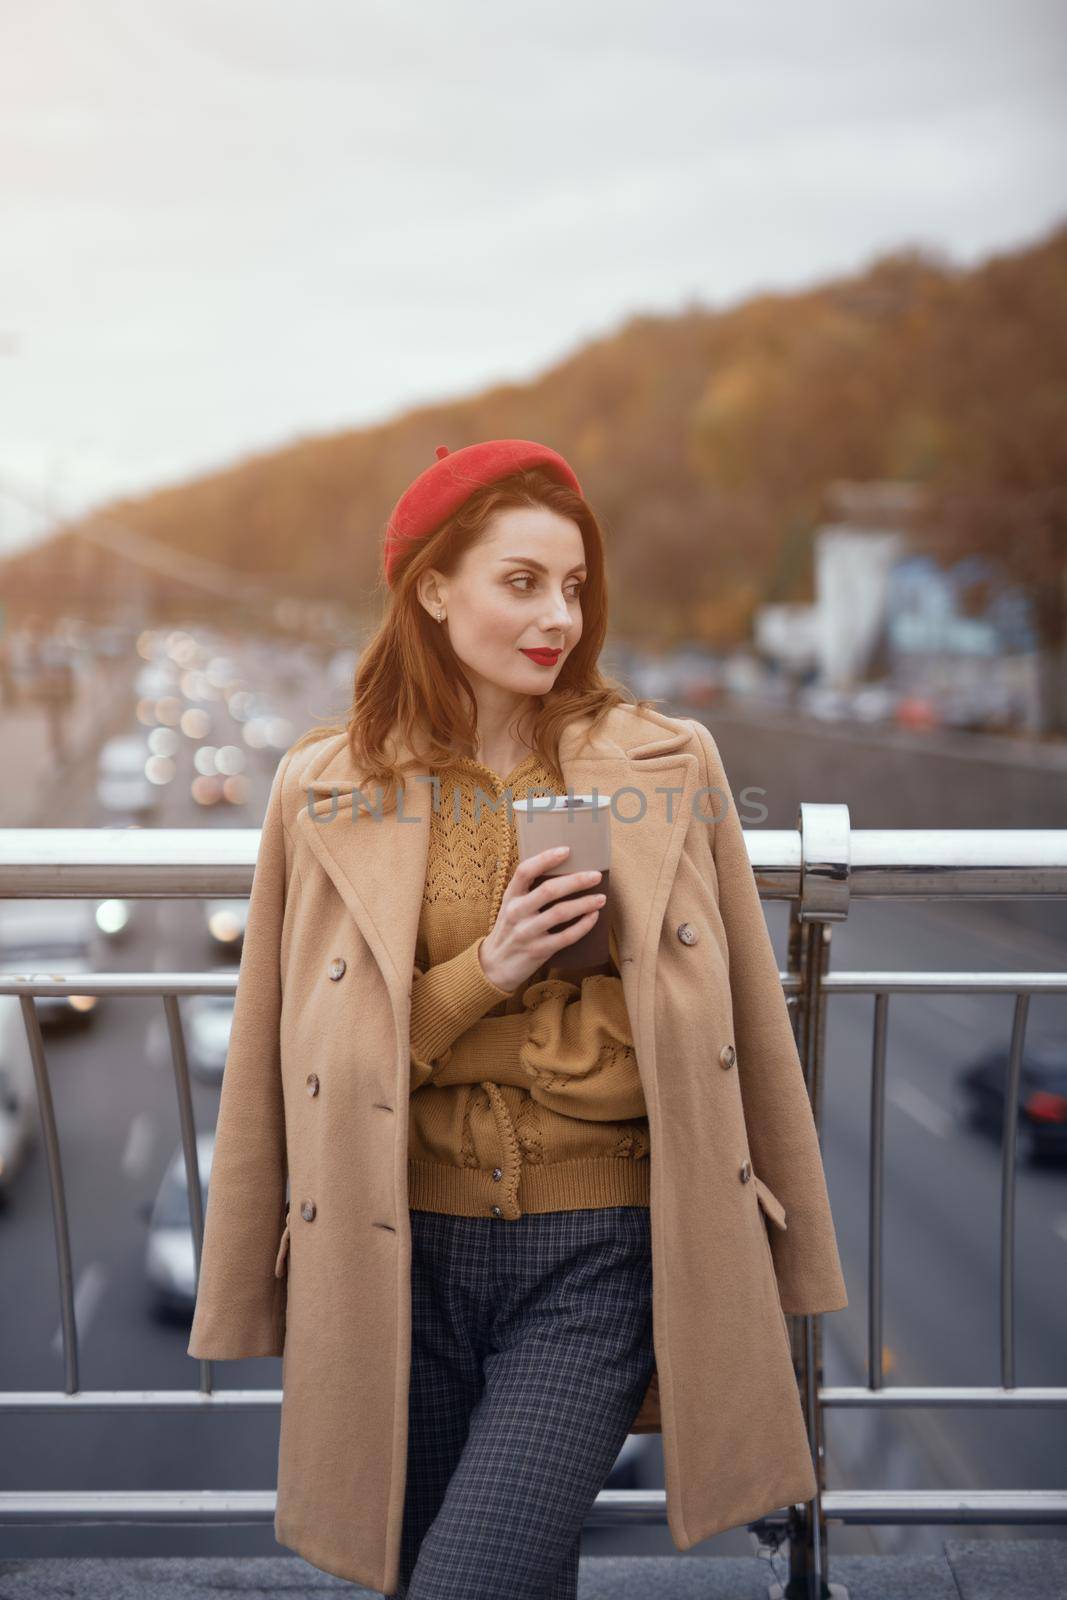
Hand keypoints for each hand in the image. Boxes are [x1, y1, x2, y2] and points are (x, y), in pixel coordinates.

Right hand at [478, 845, 605, 994]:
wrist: (495, 967)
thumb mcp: (511, 907)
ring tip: (602, 897)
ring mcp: (527, 933)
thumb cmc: (509, 930)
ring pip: (560, 913)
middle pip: (549, 890)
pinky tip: (594, 917)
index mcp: (510, 897)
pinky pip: (566, 936)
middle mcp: (516, 912)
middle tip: (596, 875)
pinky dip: (583, 926)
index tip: (566, 850)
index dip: (545, 859)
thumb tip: (564, 871)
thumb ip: (529, 891)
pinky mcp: (538, 951)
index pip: (525, 871)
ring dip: (585, 903)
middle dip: (576, 881)